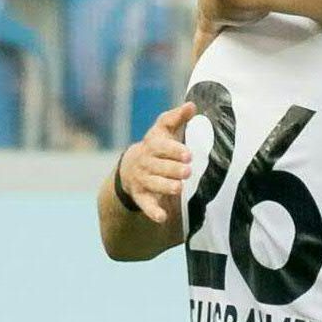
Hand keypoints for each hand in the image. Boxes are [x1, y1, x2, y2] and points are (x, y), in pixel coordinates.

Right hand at [118, 102, 196, 225]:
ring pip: (153, 184)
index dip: (173, 150)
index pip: (160, 146)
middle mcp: (145, 162)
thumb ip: (176, 118)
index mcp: (152, 145)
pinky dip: (153, 212)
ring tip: (179, 188)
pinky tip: (162, 217)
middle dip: (172, 169)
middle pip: (158, 166)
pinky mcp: (141, 196)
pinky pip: (146, 205)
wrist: (130, 167)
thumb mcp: (163, 130)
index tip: (188, 153)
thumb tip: (192, 105)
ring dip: (165, 186)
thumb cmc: (156, 146)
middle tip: (188, 170)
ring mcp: (142, 180)